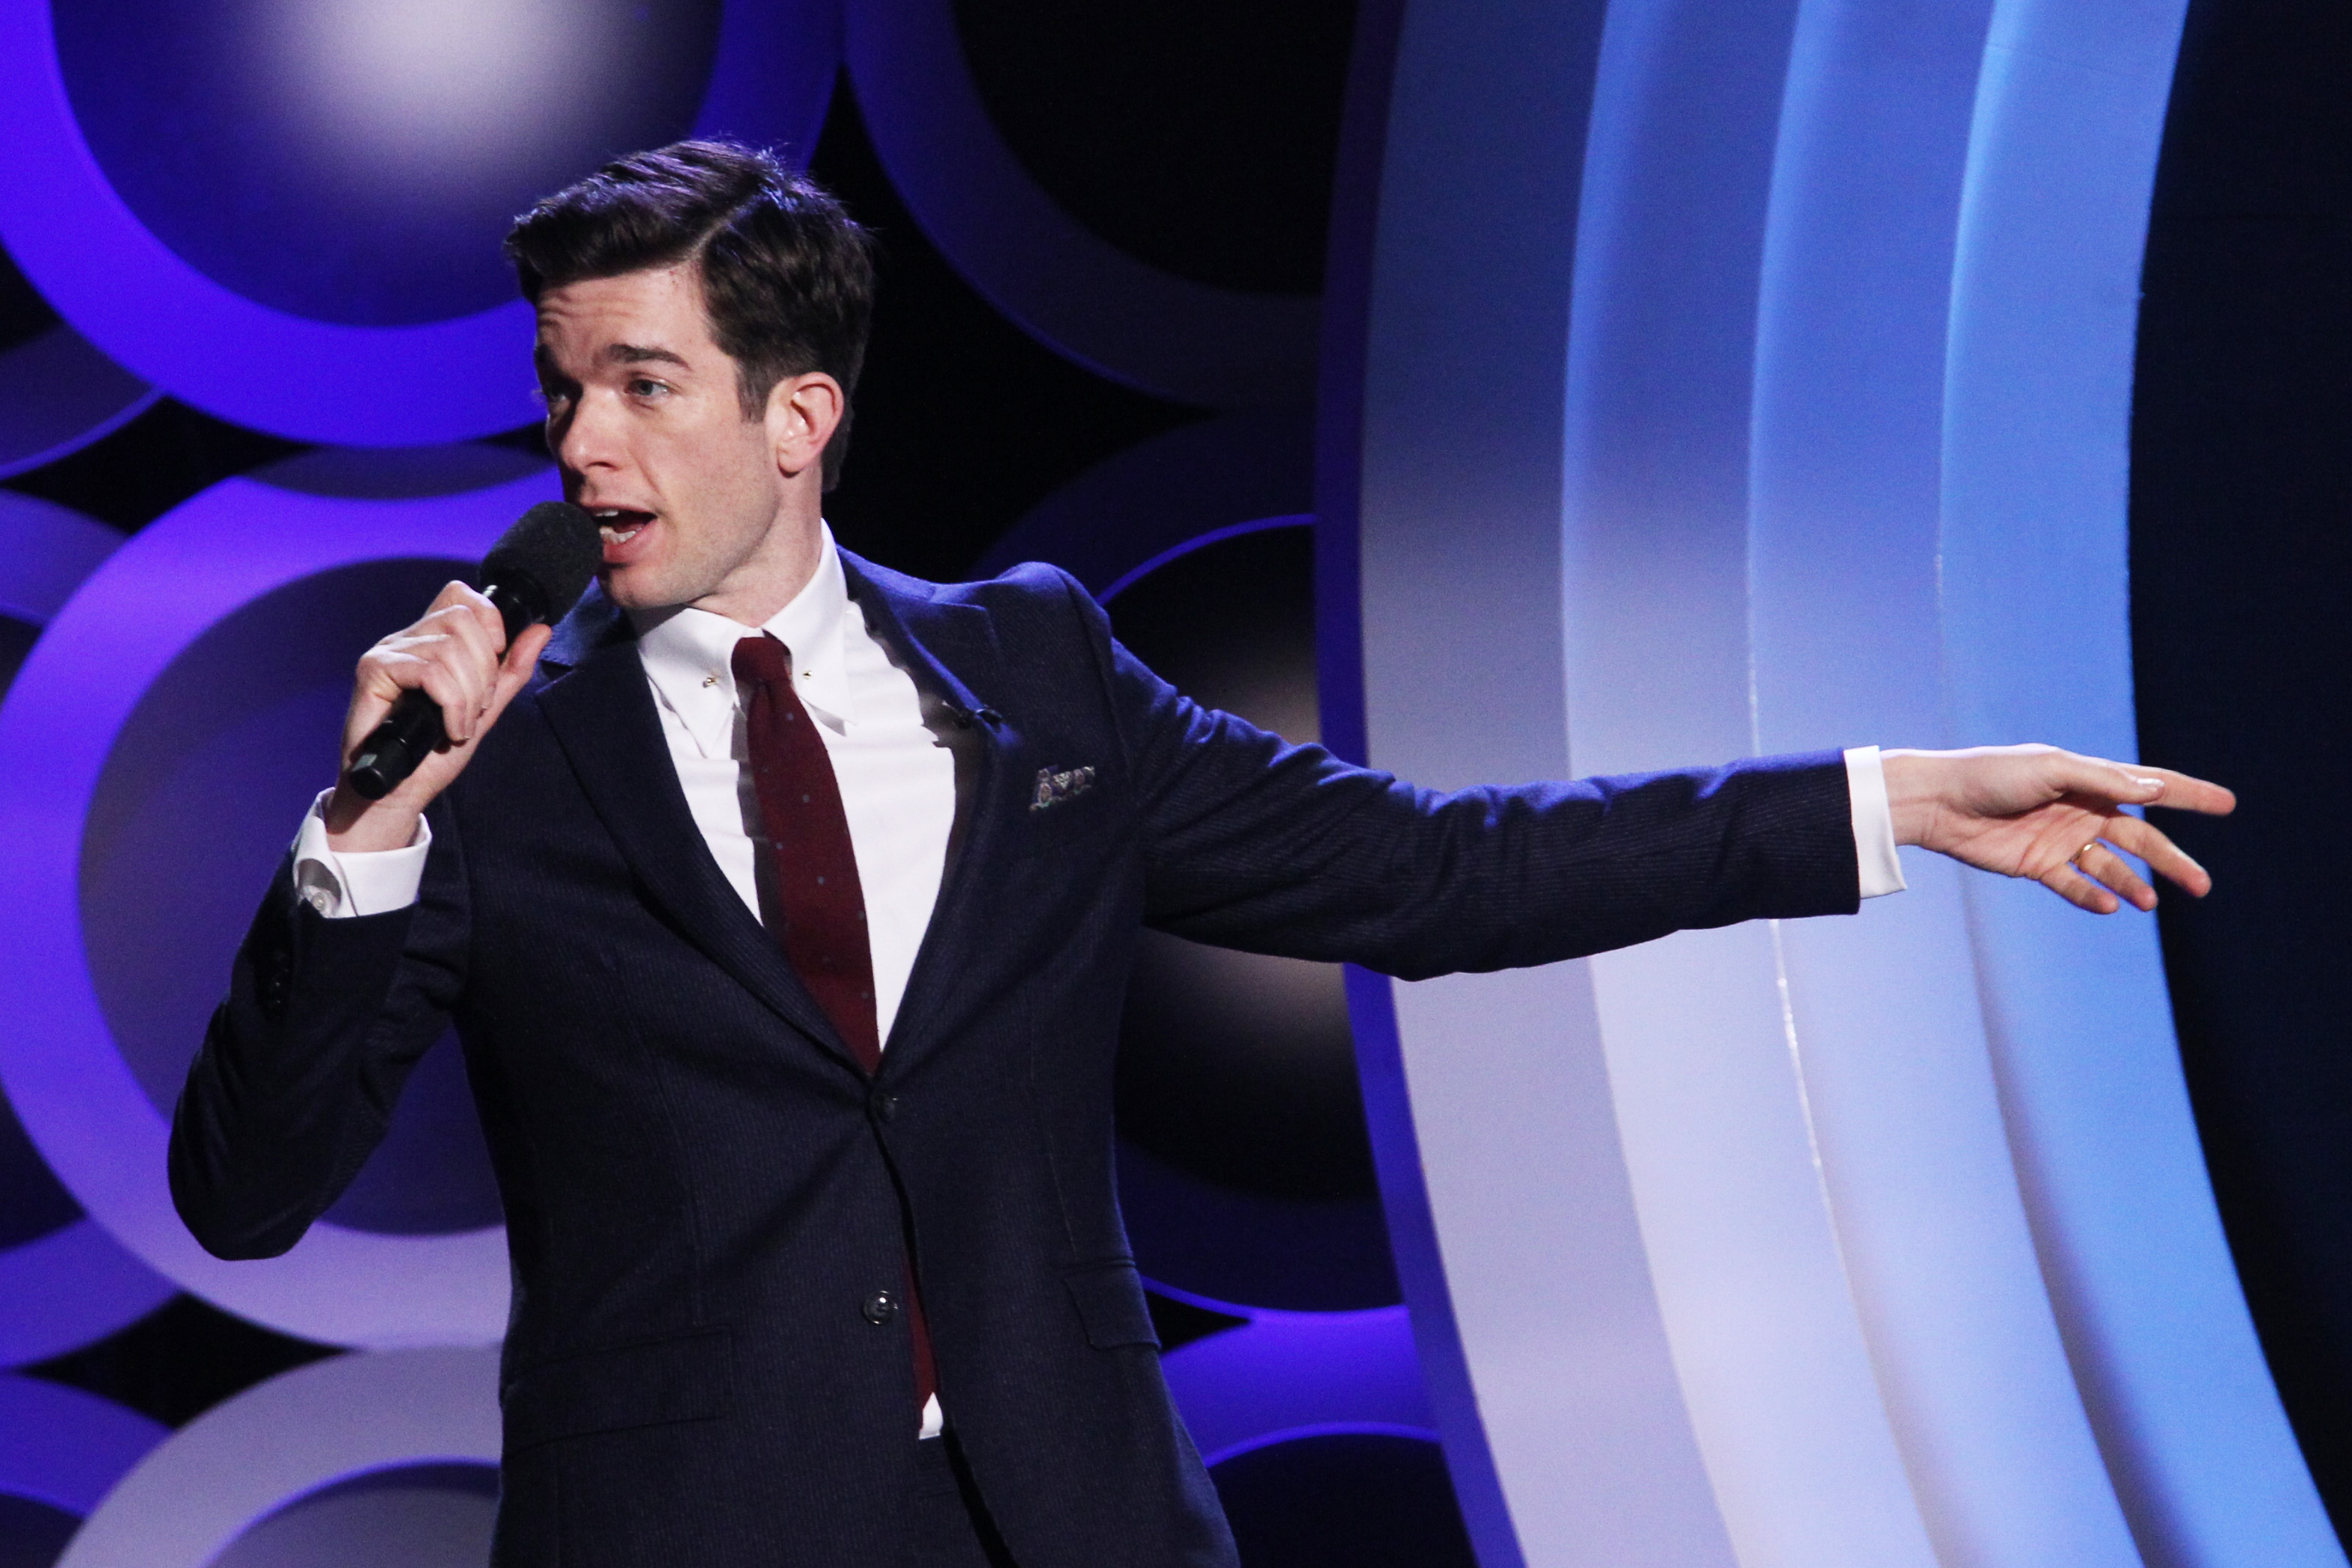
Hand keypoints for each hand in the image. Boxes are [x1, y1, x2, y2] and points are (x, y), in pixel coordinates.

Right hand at [322, 582, 552, 851]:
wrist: (400, 789)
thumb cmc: (435, 751)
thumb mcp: (485, 707)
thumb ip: (511, 670)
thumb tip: (541, 630)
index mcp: (431, 639)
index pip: (461, 595)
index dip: (490, 619)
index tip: (497, 658)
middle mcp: (407, 638)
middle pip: (462, 619)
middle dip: (485, 668)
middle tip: (477, 707)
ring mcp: (388, 652)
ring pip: (449, 648)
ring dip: (469, 695)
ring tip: (461, 725)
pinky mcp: (373, 670)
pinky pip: (429, 671)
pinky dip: (451, 704)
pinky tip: (449, 729)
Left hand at [1881, 744, 2233, 913]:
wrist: (1939, 803)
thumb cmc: (1992, 775)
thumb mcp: (2052, 770)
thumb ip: (2102, 781)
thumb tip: (2154, 790)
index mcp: (2090, 780)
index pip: (2150, 788)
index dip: (2189, 795)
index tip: (2227, 804)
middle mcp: (2081, 811)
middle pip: (2140, 839)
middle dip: (2171, 861)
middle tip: (2202, 885)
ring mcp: (2060, 840)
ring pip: (2111, 868)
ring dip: (2133, 885)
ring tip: (2150, 903)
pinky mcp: (2036, 866)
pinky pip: (2074, 886)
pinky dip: (2092, 896)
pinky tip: (2109, 905)